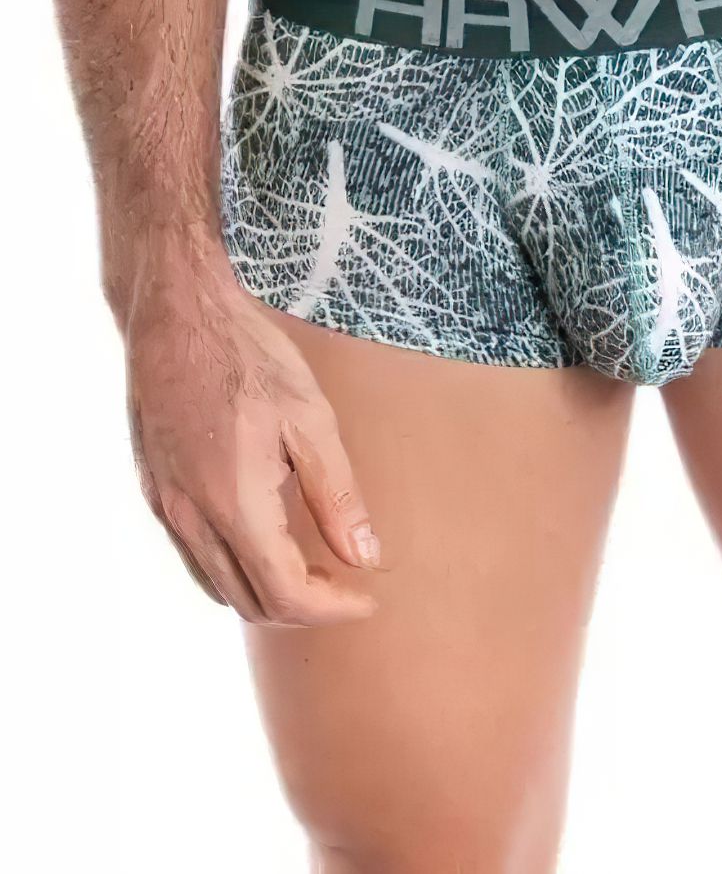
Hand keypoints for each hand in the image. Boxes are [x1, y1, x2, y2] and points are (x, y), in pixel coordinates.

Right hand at [121, 229, 380, 626]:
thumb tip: (366, 558)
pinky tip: (262, 538)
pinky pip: (192, 557)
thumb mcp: (310, 418)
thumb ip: (337, 496)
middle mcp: (191, 518)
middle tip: (346, 580)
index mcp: (235, 505)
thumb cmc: (248, 356)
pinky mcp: (153, 491)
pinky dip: (231, 569)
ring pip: (216, 588)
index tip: (367, 597)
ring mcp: (165, 508)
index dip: (332, 608)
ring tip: (310, 565)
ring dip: (265, 592)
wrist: (177, 314)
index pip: (285, 594)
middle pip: (250, 603)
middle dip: (303, 606)